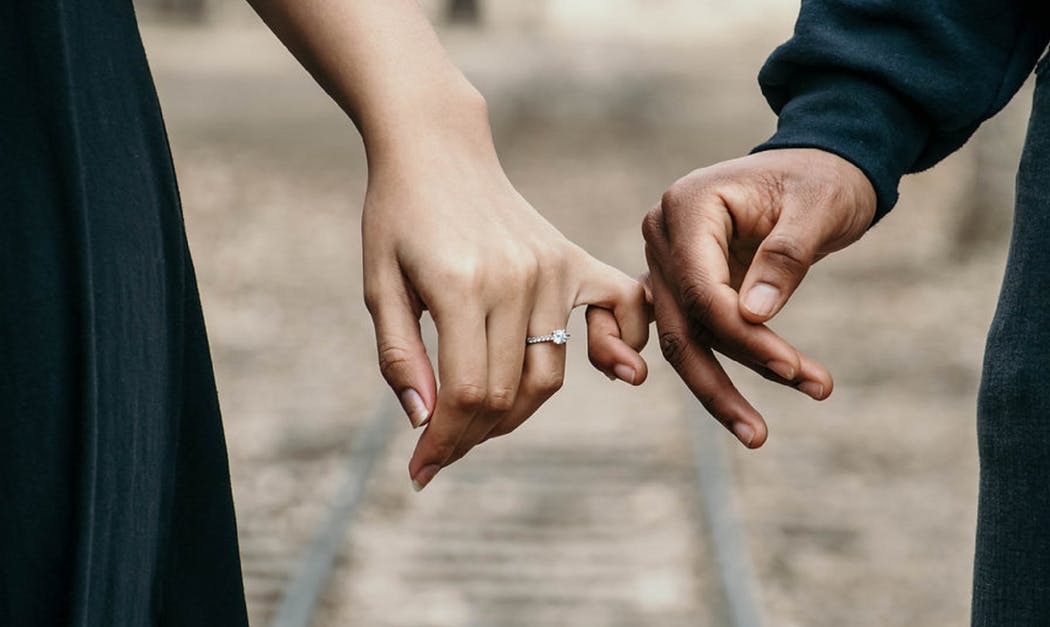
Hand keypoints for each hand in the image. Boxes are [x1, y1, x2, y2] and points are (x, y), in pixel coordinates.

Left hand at [362, 97, 649, 490]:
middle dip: (472, 435)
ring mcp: (551, 268)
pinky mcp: (572, 258)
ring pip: (550, 373)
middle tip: (442, 448)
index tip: (421, 471)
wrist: (437, 148)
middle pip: (508, 393)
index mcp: (459, 285)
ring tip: (479, 418)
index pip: (466, 393)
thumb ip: (400, 356)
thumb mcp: (379, 285)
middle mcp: (516, 279)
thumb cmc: (397, 216)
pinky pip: (620, 310)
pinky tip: (610, 368)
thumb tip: (426, 423)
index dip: (444, 442)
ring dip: (516, 411)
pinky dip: (620, 346)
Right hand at [641, 148, 875, 446]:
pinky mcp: (681, 284)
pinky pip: (681, 333)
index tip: (792, 367)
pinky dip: (701, 369)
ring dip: (718, 388)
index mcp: (687, 205)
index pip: (702, 288)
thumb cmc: (823, 179)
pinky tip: (717, 410)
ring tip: (758, 433)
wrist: (821, 166)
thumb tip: (753, 316)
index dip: (743, 335)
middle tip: (760, 433)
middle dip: (723, 380)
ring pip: (681, 340)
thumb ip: (785, 256)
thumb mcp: (819, 208)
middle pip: (682, 324)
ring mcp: (666, 261)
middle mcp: (663, 234)